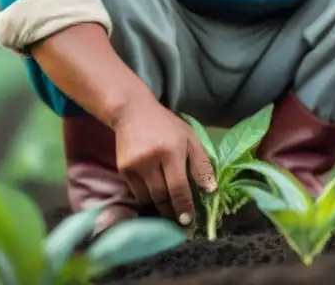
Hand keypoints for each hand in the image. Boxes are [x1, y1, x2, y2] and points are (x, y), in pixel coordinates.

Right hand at [111, 94, 216, 225]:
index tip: (189, 222)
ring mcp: (134, 166)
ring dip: (160, 207)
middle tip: (181, 223)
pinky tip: (156, 198)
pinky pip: (137, 193)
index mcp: (172, 151)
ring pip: (148, 198)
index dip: (184, 207)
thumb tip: (211, 190)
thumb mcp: (190, 138)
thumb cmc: (167, 125)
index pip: (178, 187)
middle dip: (172, 212)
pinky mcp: (123, 170)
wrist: (132, 112)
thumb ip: (201, 164)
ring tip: (170, 212)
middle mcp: (151, 160)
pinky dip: (148, 198)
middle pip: (162, 196)